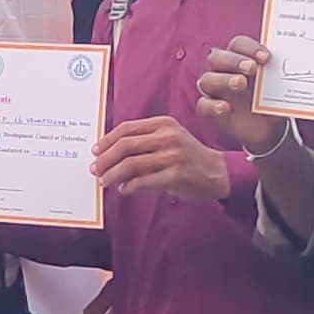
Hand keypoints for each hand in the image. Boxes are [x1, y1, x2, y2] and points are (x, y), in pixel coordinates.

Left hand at [95, 115, 230, 201]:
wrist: (218, 172)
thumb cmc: (189, 156)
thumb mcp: (170, 138)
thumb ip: (145, 141)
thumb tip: (111, 153)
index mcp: (164, 124)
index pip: (127, 128)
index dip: (107, 140)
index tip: (96, 150)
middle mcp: (167, 137)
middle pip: (125, 145)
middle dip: (105, 159)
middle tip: (95, 168)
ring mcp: (172, 156)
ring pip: (130, 164)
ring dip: (112, 175)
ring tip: (104, 181)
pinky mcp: (175, 175)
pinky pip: (142, 182)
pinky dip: (128, 187)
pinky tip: (124, 190)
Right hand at [193, 35, 292, 153]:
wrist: (269, 128)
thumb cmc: (271, 98)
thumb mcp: (279, 84)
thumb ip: (282, 72)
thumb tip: (297, 60)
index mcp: (240, 58)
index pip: (238, 44)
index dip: (250, 48)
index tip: (266, 58)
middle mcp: (223, 70)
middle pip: (217, 57)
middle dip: (235, 60)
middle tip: (253, 68)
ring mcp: (215, 90)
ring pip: (207, 79)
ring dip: (223, 79)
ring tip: (241, 84)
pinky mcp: (211, 109)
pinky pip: (203, 105)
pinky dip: (213, 105)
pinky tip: (226, 108)